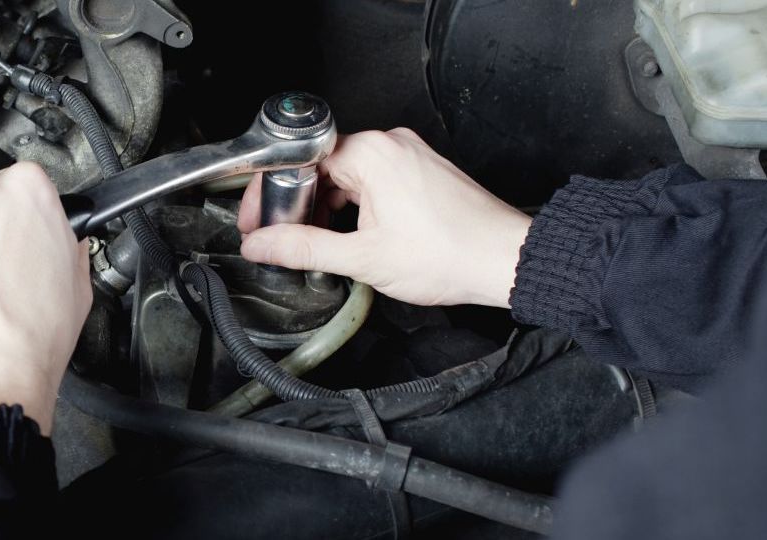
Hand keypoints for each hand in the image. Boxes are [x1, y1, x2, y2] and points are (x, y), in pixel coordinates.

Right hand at [238, 128, 530, 306]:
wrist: (507, 260)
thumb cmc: (451, 254)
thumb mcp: (363, 258)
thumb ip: (303, 248)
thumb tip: (262, 245)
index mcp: (372, 152)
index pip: (299, 162)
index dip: (272, 195)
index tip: (259, 222)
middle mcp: (389, 143)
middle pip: (321, 168)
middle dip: (298, 205)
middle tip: (283, 240)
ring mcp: (407, 155)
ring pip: (345, 177)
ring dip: (326, 209)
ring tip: (321, 245)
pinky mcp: (420, 170)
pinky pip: (371, 181)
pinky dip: (353, 207)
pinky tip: (352, 237)